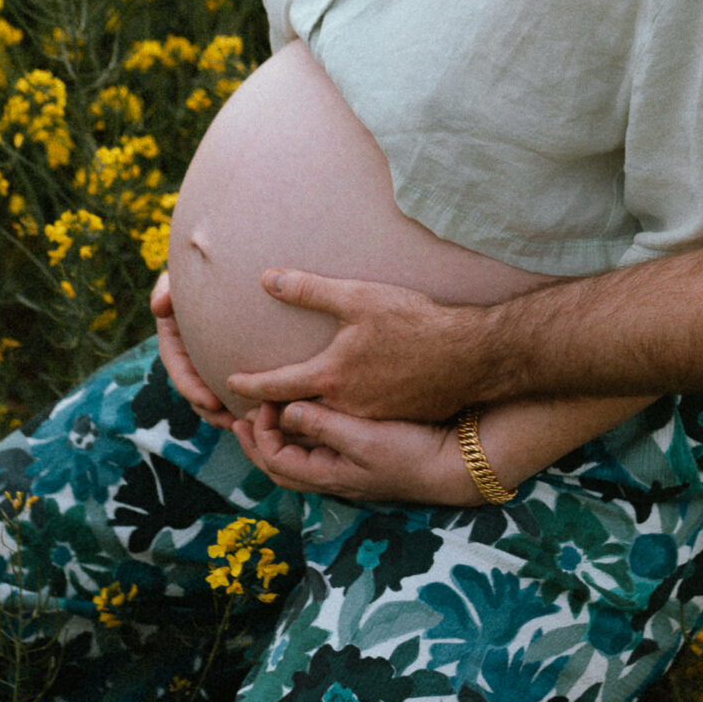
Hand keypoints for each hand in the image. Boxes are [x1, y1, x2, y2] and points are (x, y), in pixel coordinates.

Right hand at [150, 270, 238, 430]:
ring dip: (231, 412)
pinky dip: (251, 397)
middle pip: (198, 392)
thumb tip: (159, 306)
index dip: (192, 389)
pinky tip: (270, 407)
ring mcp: (212, 361)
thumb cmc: (198, 271)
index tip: (209, 402)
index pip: (179, 370)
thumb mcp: (178, 277)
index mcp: (176, 340)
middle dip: (213, 411)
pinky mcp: (236, 360)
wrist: (228, 266)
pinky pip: (242, 384)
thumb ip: (166, 288)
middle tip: (233, 423)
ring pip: (219, 394)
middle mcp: (193, 355)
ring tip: (252, 423)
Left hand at [225, 271, 504, 420]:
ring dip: (307, 416)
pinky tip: (347, 396)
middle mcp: (346, 407)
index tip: (230, 383)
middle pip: (297, 415)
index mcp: (331, 378)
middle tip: (254, 402)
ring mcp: (372, 417)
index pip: (276, 387)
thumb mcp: (359, 297)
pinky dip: (341, 415)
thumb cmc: (416, 323)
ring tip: (294, 399)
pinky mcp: (395, 418)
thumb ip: (309, 291)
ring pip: (327, 422)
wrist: (472, 357)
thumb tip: (267, 279)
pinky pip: (357, 422)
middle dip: (272, 411)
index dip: (250, 385)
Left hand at [232, 399, 471, 506]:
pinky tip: (310, 410)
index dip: (260, 432)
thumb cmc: (412, 452)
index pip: (275, 459)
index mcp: (328, 476)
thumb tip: (287, 410)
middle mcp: (333, 478)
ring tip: (269, 410)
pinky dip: (303, 432)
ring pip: (298, 458)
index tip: (261, 401)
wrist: (455, 463)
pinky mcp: (362, 458)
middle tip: (243, 415)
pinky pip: (319, 448)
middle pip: (279, 466)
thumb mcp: (365, 437)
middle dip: (257, 442)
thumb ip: (324, 424)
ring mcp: (347, 470)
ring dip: (279, 437)